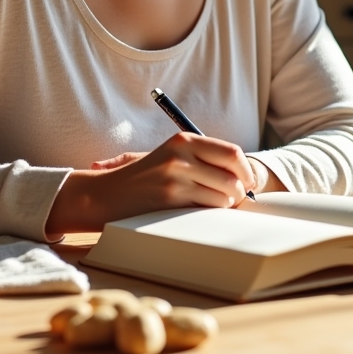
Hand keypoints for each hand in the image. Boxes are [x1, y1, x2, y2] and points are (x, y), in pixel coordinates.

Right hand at [45, 132, 256, 236]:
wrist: (105, 194)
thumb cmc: (139, 179)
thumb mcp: (167, 156)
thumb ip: (198, 157)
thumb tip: (239, 171)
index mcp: (183, 140)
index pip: (231, 153)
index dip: (246, 171)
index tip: (247, 182)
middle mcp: (181, 154)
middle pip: (233, 175)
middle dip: (240, 191)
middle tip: (234, 199)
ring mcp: (176, 177)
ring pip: (225, 194)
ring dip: (226, 204)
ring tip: (213, 206)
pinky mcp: (171, 198)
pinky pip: (209, 207)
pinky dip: (212, 213)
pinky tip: (200, 213)